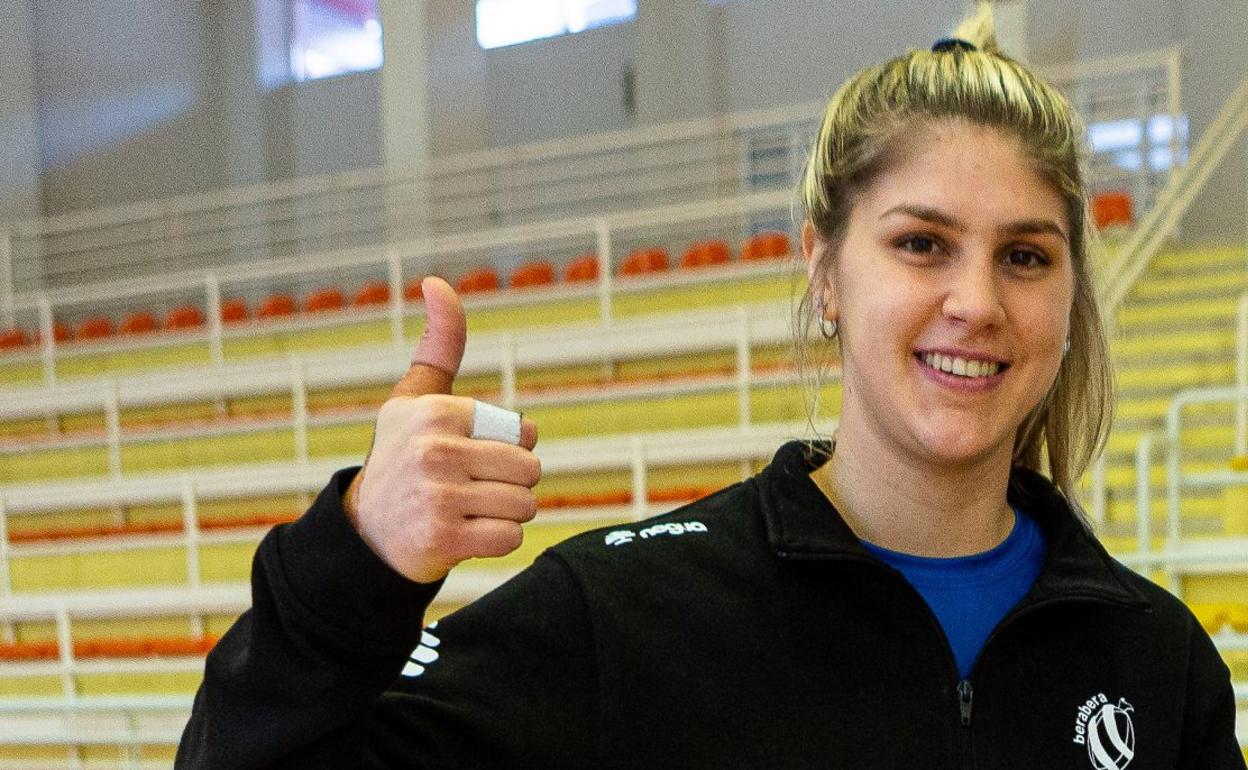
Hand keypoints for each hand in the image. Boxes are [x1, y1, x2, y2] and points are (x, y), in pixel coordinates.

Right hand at [343, 277, 539, 583]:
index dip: (511, 448)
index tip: (474, 455)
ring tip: (472, 510)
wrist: (365, 532)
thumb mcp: (415, 396)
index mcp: (434, 411)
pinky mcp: (442, 539)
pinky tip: (468, 534)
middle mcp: (433, 450)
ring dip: (508, 513)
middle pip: (529, 470)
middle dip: (514, 484)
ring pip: (524, 505)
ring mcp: (437, 497)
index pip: (523, 433)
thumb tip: (436, 283)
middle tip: (477, 488)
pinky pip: (510, 539)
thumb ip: (440, 343)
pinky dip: (498, 541)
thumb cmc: (402, 455)